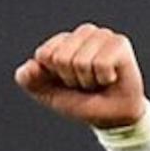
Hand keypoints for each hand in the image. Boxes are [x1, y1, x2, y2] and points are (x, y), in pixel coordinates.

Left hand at [14, 23, 145, 128]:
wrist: (110, 117)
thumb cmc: (80, 102)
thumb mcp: (47, 94)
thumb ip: (30, 80)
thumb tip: (30, 65)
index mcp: (62, 41)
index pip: (44, 54)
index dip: (52, 76)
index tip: (65, 82)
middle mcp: (82, 33)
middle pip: (61, 58)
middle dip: (70, 79)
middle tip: (84, 84)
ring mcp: (102, 36)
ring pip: (81, 61)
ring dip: (87, 81)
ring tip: (97, 81)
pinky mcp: (119, 43)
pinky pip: (101, 64)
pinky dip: (103, 79)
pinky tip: (110, 78)